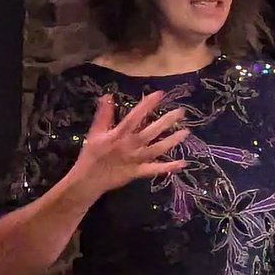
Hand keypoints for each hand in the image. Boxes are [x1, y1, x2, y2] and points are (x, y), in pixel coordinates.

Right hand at [68, 92, 183, 194]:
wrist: (88, 180)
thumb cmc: (92, 154)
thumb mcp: (95, 132)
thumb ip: (103, 114)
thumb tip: (108, 96)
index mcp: (119, 134)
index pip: (135, 117)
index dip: (147, 105)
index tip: (160, 94)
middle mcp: (130, 145)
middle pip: (151, 131)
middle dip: (167, 121)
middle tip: (181, 112)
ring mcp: (136, 159)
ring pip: (157, 148)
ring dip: (172, 141)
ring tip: (186, 132)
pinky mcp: (138, 171)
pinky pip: (155, 169)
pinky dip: (169, 167)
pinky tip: (183, 163)